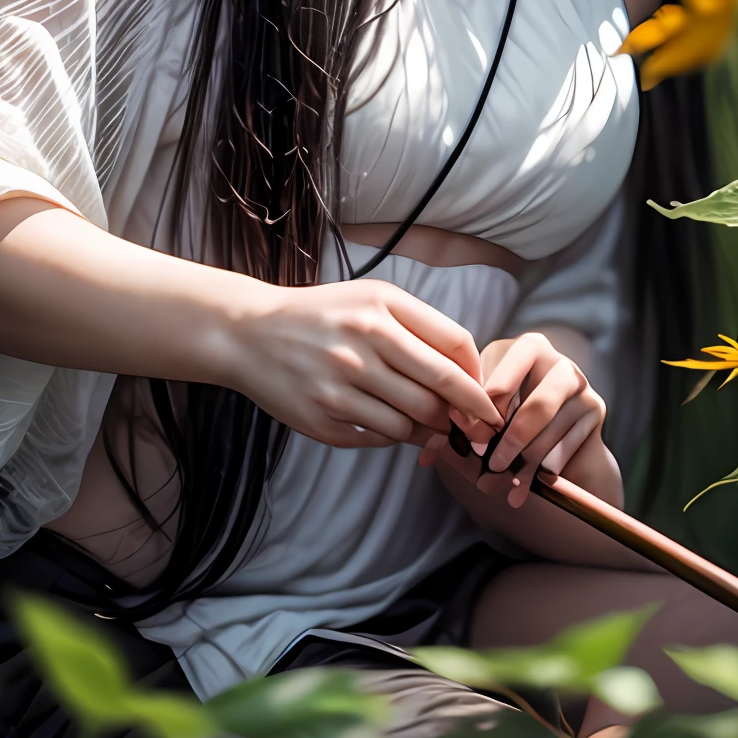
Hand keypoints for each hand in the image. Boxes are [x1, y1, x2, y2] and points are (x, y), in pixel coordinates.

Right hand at [233, 279, 505, 450]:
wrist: (251, 334)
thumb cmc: (322, 315)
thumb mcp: (370, 299)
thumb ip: (419, 328)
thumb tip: (466, 375)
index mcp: (382, 306)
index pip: (455, 346)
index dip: (478, 377)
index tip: (486, 395)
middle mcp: (364, 342)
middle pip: (440, 390)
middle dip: (467, 414)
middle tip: (475, 426)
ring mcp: (342, 384)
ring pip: (413, 421)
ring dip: (432, 430)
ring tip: (432, 427)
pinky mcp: (324, 419)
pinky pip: (379, 438)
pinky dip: (394, 436)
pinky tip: (390, 425)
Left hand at [420, 331, 620, 508]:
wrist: (558, 428)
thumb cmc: (509, 413)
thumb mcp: (485, 412)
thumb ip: (459, 427)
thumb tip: (427, 455)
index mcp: (522, 347)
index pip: (499, 380)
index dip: (482, 415)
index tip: (469, 443)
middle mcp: (555, 359)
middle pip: (533, 408)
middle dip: (509, 444)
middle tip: (489, 469)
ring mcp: (579, 382)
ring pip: (550, 434)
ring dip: (525, 464)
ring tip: (502, 486)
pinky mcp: (595, 408)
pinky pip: (568, 446)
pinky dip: (545, 472)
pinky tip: (526, 487)